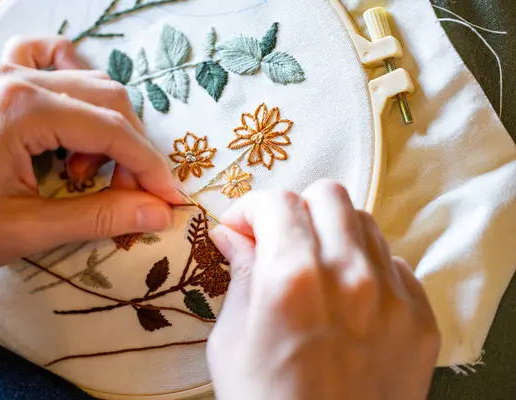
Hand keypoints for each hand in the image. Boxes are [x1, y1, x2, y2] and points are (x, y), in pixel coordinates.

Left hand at [0, 36, 179, 272]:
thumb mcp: (27, 230)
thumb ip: (99, 217)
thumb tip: (158, 212)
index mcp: (26, 110)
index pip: (113, 130)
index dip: (149, 167)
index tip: (169, 199)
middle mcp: (20, 79)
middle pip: (109, 100)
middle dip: (132, 151)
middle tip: (129, 195)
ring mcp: (6, 74)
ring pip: (88, 81)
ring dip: (107, 125)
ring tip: (86, 169)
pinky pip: (48, 58)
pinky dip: (74, 81)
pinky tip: (72, 112)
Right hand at [208, 180, 438, 399]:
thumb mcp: (231, 341)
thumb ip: (240, 275)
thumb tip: (233, 235)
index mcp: (293, 278)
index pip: (277, 202)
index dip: (250, 209)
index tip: (241, 229)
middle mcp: (350, 276)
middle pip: (328, 196)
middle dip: (295, 209)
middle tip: (278, 239)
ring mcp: (392, 297)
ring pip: (365, 223)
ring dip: (332, 233)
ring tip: (315, 266)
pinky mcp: (420, 320)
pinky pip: (394, 265)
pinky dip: (367, 267)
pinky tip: (349, 297)